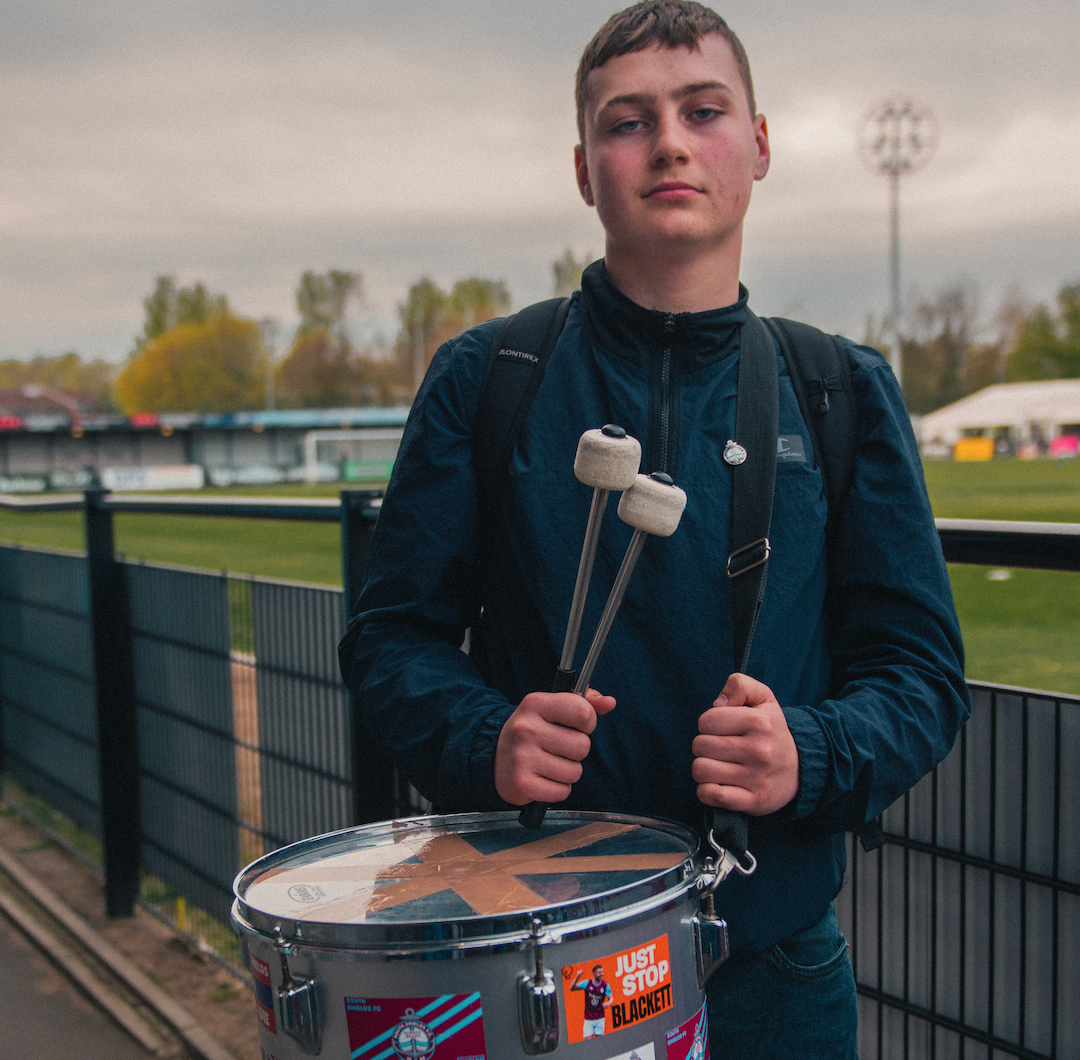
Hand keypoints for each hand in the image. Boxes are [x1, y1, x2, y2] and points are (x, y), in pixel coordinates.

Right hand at [495, 688, 615, 804]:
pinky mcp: (522, 783)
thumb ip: (584, 701)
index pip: (583, 712)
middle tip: (559, 747)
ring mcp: (522, 757)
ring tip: (550, 763)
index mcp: (536, 704)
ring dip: (568, 771)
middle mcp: (526, 728)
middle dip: (577, 750)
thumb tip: (610, 702)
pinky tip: (544, 778)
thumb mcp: (553, 708)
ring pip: (575, 772)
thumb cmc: (533, 730)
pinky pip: (562, 792)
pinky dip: (558, 789)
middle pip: (582, 746)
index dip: (587, 722)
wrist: (496, 756)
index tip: (576, 726)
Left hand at [692, 673, 798, 814]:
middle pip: (700, 745)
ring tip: (719, 766)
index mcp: (759, 722)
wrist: (799, 770)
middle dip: (705, 746)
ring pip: (701, 770)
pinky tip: (718, 784)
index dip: (709, 724)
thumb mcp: (763, 698)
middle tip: (720, 749)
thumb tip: (716, 702)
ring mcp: (756, 778)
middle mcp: (759, 750)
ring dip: (704, 768)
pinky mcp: (753, 801)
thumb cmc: (771, 732)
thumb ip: (740, 685)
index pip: (706, 720)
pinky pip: (711, 795)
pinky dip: (706, 791)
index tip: (722, 729)